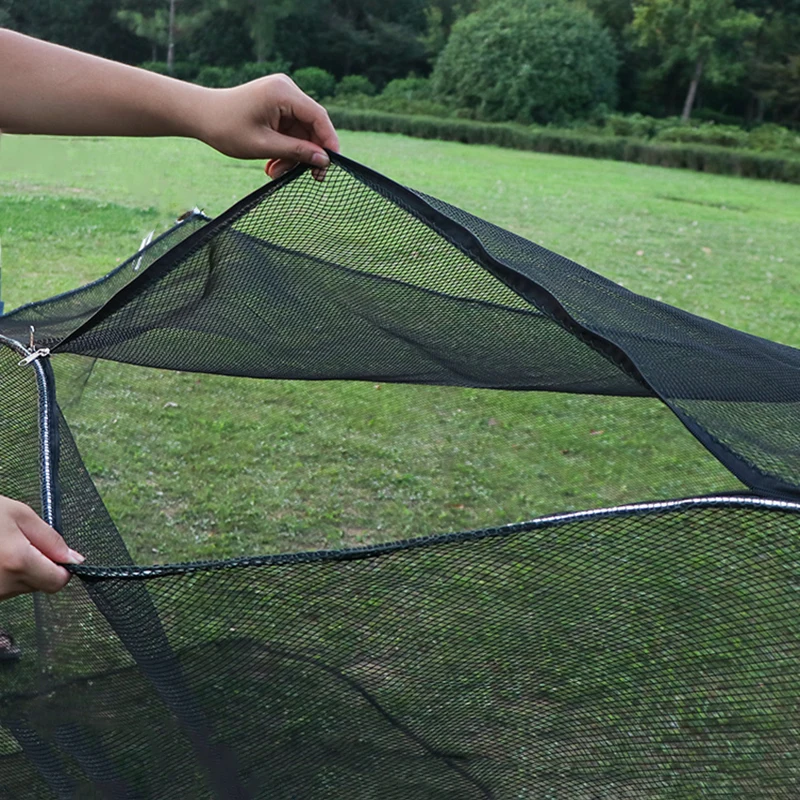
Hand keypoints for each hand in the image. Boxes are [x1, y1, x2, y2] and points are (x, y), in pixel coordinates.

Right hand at [0, 496, 83, 599]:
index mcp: (17, 562)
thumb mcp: (19, 515)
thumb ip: (50, 539)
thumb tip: (74, 560)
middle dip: (38, 565)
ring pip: (19, 587)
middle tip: (18, 541)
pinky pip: (2, 588)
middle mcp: (2, 585)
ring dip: (18, 570)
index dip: (61, 567)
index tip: (54, 553)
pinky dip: (2, 574)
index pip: (57, 582)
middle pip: (39, 584)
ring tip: (0, 547)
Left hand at [198, 75, 338, 180]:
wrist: (200, 115)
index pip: (318, 117)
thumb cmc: (226, 128)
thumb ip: (296, 152)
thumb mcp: (264, 145)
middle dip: (307, 153)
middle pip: (312, 126)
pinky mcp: (276, 106)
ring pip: (301, 132)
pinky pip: (290, 131)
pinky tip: (271, 163)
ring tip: (273, 172)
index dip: (329, 142)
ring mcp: (281, 97)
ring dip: (292, 155)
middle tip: (307, 179)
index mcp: (283, 92)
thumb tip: (324, 160)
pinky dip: (284, 149)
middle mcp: (286, 89)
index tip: (331, 166)